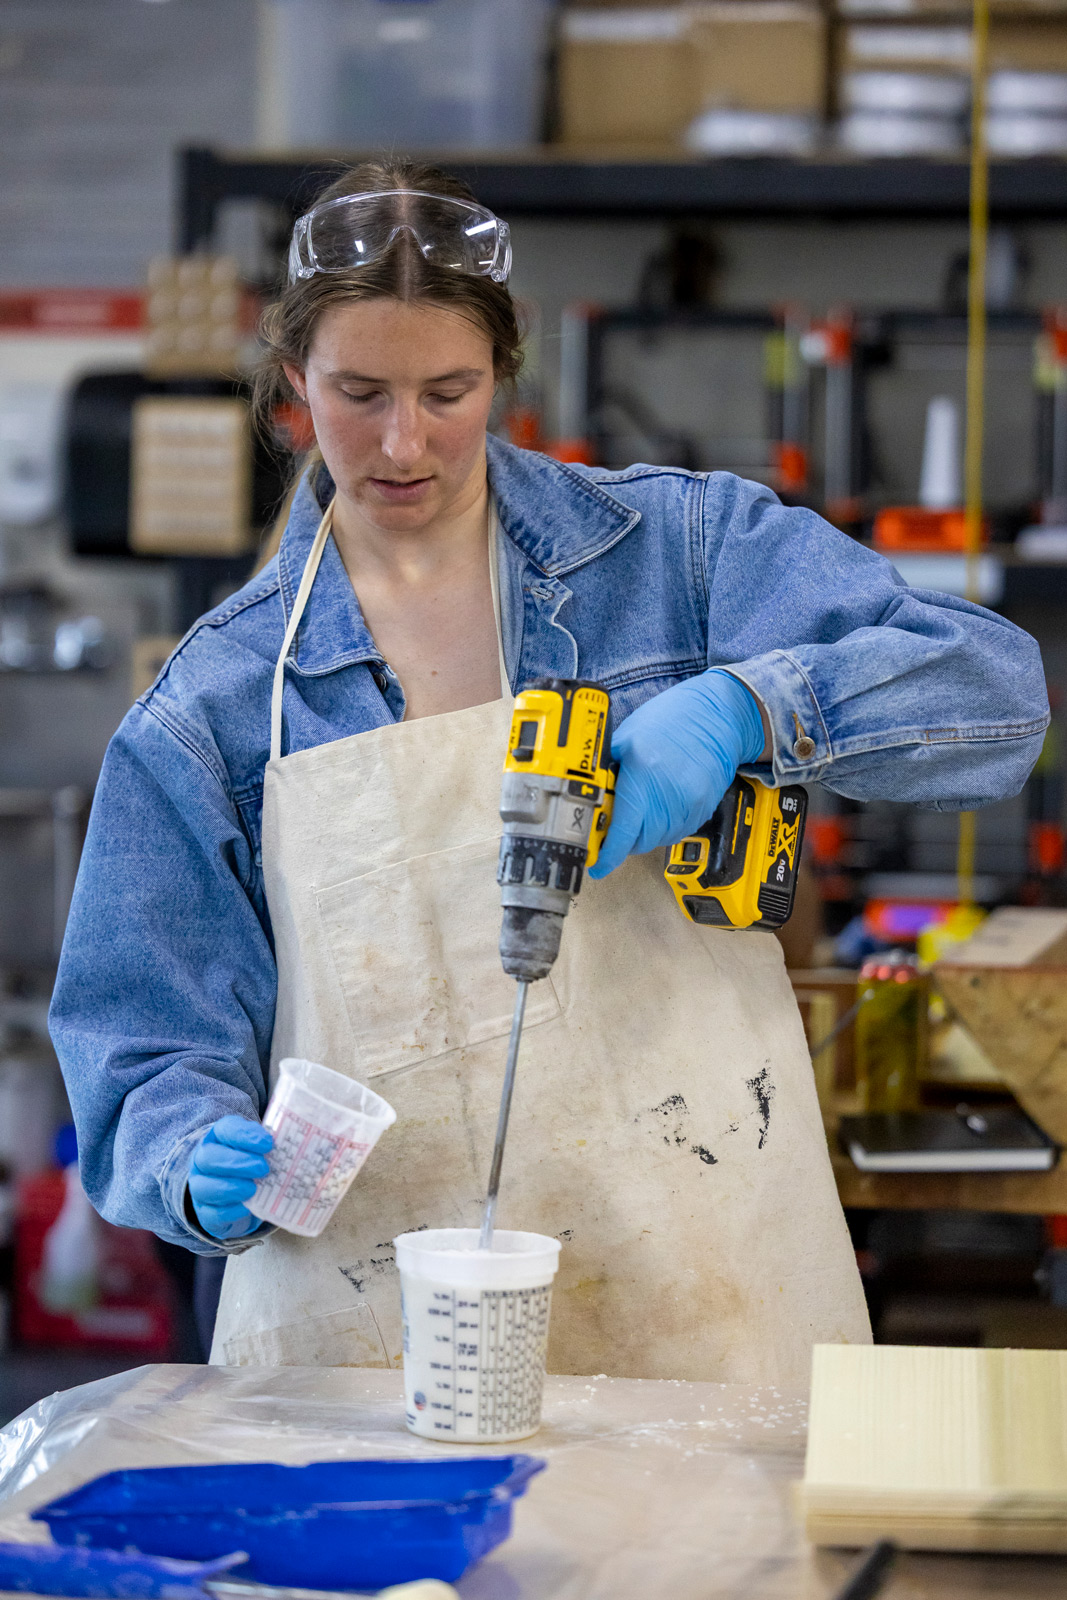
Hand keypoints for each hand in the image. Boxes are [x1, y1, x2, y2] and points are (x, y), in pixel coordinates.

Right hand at [188, 1116, 272, 1239]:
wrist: (236, 1196)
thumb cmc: (251, 1165)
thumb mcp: (260, 1149)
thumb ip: (272, 1146)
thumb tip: (302, 1146)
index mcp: (218, 1138)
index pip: (225, 1129)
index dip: (244, 1135)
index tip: (268, 1143)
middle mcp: (203, 1160)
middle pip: (209, 1158)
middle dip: (237, 1162)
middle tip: (263, 1168)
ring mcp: (200, 1187)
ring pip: (204, 1187)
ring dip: (231, 1187)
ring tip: (254, 1189)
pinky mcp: (205, 1213)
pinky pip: (211, 1213)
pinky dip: (230, 1210)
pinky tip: (247, 1206)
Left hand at [589, 670, 764, 878]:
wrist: (718, 716)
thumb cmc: (672, 719)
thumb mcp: (627, 735)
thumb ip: (608, 767)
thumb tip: (590, 792)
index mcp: (642, 774)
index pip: (622, 831)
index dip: (608, 855)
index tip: (598, 865)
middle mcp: (667, 795)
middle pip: (639, 842)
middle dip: (623, 841)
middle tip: (615, 826)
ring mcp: (689, 804)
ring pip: (659, 840)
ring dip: (644, 834)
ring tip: (640, 810)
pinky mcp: (703, 809)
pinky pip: (678, 833)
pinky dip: (664, 828)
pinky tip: (660, 806)